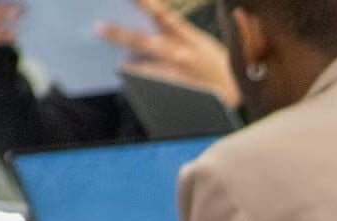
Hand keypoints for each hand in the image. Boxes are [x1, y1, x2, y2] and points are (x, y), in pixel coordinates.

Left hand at [99, 0, 240, 104]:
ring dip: (129, 63)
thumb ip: (176, 32)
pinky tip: (133, 80)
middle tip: (98, 29)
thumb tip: (149, 24)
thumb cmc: (218, 66)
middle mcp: (179, 54)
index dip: (143, 2)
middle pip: (142, 41)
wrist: (238, 95)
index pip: (162, 14)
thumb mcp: (202, 42)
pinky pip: (148, 86)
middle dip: (119, 34)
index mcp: (187, 36)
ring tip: (122, 63)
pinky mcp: (173, 92)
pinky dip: (138, 81)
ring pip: (141, 67)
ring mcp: (175, 74)